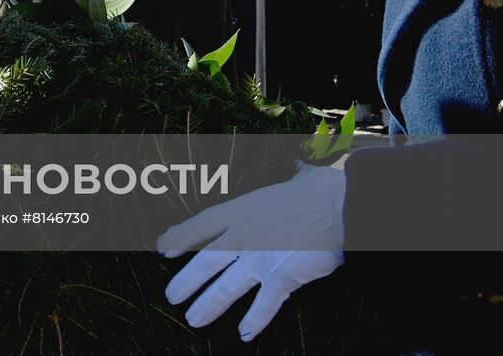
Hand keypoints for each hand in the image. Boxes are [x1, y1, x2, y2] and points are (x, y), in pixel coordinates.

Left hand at [158, 162, 345, 340]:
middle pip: (205, 262)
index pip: (200, 226)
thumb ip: (285, 181)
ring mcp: (260, 258)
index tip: (164, 248)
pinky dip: (255, 319)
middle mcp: (243, 235)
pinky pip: (265, 303)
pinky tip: (244, 333)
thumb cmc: (315, 191)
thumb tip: (300, 170)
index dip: (180, 237)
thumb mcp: (287, 182)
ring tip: (194, 319)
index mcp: (239, 210)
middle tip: (171, 297)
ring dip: (210, 305)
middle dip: (186, 281)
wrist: (337, 205)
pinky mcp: (282, 277)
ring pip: (226, 287)